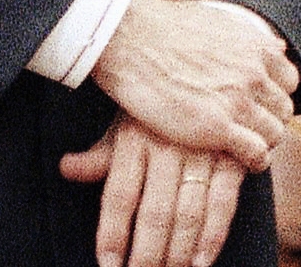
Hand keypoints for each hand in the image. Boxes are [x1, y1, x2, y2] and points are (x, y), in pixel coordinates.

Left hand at [60, 114, 246, 266]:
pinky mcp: (234, 152)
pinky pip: (224, 200)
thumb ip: (101, 154)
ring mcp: (204, 150)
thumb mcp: (126, 119)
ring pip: (189, 213)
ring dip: (178, 254)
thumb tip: (67, 168)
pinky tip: (202, 260)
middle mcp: (169, 145)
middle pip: (155, 213)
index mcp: (136, 137)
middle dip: (147, 257)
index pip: (119, 196)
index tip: (109, 266)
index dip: (113, 235)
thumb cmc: (158, 98)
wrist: (207, 54)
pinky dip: (214, 235)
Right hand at [90, 0, 295, 169]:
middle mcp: (255, 73)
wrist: (132, 38)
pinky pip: (256, 152)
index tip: (261, 106)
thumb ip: (250, 38)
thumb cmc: (166, 28)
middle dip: (271, 121)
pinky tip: (245, 162)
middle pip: (284, 110)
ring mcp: (238, 100)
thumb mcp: (219, 21)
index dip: (275, 96)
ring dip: (264, 143)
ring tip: (248, 149)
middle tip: (252, 131)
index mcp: (257, 47)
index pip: (289, 81)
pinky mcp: (217, 127)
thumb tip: (276, 44)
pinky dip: (256, 161)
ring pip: (275, 133)